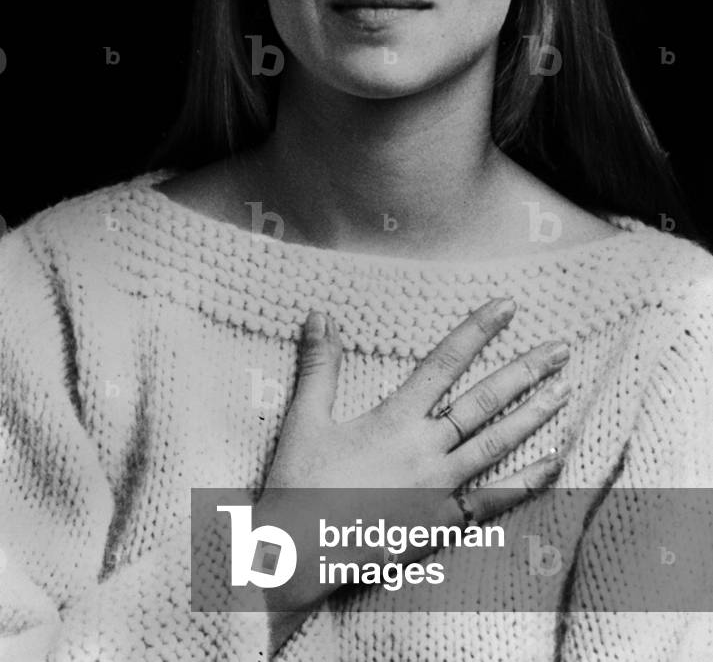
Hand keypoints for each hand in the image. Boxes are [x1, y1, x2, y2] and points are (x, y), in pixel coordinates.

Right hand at [256, 297, 569, 645]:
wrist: (296, 554)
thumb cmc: (298, 483)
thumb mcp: (305, 418)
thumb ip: (319, 365)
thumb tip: (321, 313)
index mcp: (394, 419)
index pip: (443, 363)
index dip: (477, 330)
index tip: (507, 306)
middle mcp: (425, 449)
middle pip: (484, 401)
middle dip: (525, 371)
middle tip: (561, 349)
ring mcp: (439, 488)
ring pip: (497, 445)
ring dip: (534, 416)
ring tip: (565, 391)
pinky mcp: (442, 523)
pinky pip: (494, 501)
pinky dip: (527, 481)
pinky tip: (554, 463)